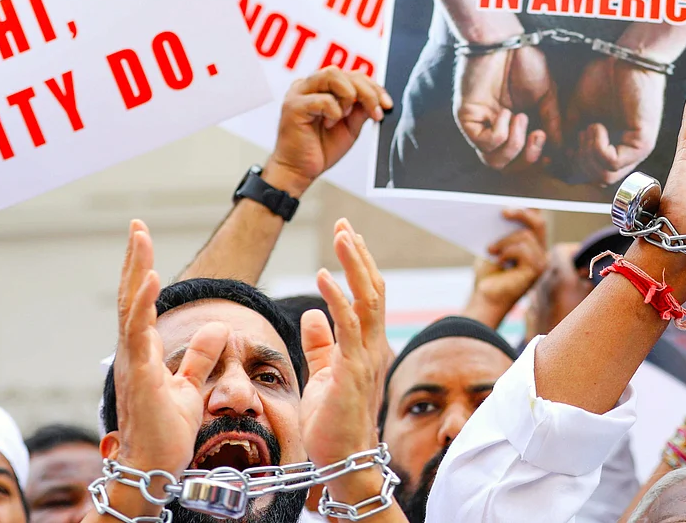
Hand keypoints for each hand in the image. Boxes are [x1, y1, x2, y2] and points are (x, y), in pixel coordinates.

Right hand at [111, 221, 227, 474]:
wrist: (152, 470)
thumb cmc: (167, 434)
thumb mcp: (191, 387)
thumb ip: (201, 357)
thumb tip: (218, 327)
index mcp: (144, 354)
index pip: (141, 304)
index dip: (142, 272)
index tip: (144, 241)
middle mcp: (133, 354)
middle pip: (130, 298)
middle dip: (134, 260)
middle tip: (137, 225)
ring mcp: (132, 364)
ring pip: (130, 309)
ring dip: (136, 271)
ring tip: (140, 239)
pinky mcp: (139, 378)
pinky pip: (139, 334)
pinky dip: (143, 304)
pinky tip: (150, 279)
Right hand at [267, 67, 393, 195]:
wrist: (300, 170)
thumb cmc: (320, 148)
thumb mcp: (350, 127)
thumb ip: (361, 110)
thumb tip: (379, 98)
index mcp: (322, 88)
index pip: (352, 75)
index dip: (373, 87)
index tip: (387, 104)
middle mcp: (308, 86)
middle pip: (344, 72)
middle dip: (367, 91)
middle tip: (375, 112)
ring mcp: (299, 93)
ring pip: (332, 75)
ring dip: (348, 96)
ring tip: (346, 116)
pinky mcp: (293, 106)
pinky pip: (322, 99)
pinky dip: (333, 112)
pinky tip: (328, 124)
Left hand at [300, 220, 390, 466]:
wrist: (342, 463)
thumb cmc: (332, 425)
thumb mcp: (323, 376)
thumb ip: (321, 344)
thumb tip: (313, 312)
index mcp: (366, 347)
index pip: (367, 297)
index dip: (358, 264)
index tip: (347, 235)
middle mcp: (372, 348)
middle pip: (372, 290)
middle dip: (358, 254)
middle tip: (345, 223)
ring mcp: (365, 359)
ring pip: (366, 301)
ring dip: (354, 265)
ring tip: (342, 235)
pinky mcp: (351, 372)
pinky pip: (348, 328)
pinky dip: (338, 298)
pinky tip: (326, 276)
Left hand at [454, 46, 561, 169]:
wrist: (505, 40)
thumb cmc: (524, 60)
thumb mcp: (547, 95)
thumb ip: (552, 121)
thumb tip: (558, 148)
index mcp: (513, 125)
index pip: (519, 158)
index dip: (534, 161)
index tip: (550, 153)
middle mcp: (494, 128)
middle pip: (505, 166)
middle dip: (526, 158)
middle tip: (538, 136)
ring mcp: (479, 124)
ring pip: (492, 160)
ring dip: (514, 145)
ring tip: (522, 119)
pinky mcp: (467, 118)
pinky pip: (483, 143)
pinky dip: (500, 133)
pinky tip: (506, 113)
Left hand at [465, 209, 548, 327]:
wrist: (485, 297)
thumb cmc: (488, 274)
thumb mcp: (494, 245)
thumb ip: (503, 229)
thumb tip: (503, 208)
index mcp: (532, 244)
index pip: (536, 218)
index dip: (529, 206)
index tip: (513, 199)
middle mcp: (540, 252)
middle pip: (539, 222)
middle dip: (521, 213)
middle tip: (503, 212)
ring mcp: (541, 261)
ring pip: (526, 235)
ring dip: (505, 240)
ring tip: (491, 248)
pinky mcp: (536, 270)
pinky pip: (524, 249)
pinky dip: (507, 251)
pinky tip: (498, 259)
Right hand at [564, 57, 664, 185]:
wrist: (626, 56)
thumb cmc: (605, 78)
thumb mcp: (577, 111)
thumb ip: (567, 134)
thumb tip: (555, 157)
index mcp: (613, 147)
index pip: (588, 175)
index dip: (566, 169)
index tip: (551, 154)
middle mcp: (627, 154)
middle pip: (594, 180)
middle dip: (576, 162)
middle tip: (575, 136)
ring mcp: (636, 151)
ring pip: (604, 176)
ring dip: (586, 155)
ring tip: (585, 129)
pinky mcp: (642, 142)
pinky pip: (613, 162)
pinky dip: (597, 147)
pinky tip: (595, 126)